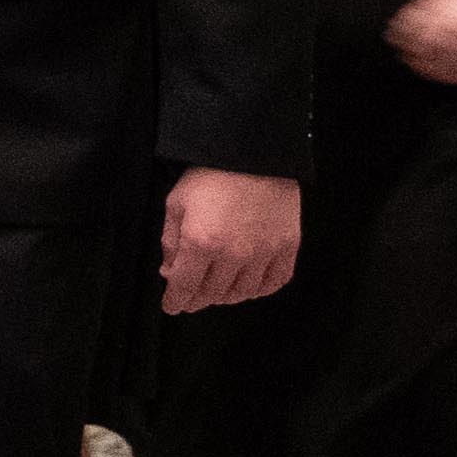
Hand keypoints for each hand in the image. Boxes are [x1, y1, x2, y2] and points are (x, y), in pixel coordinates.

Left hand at [158, 167, 305, 315]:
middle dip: (198, 299)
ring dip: (226, 295)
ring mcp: (264, 252)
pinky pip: (274, 282)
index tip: (172, 306)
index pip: (184, 287)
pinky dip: (259, 289)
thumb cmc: (211, 174)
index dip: (175, 301)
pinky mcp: (287, 246)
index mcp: (201, 243)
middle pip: (213, 293)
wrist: (254, 151)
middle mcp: (234, 254)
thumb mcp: (177, 203)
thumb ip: (170, 242)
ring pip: (242, 292)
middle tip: (192, 297)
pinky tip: (249, 284)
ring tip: (218, 289)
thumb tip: (170, 272)